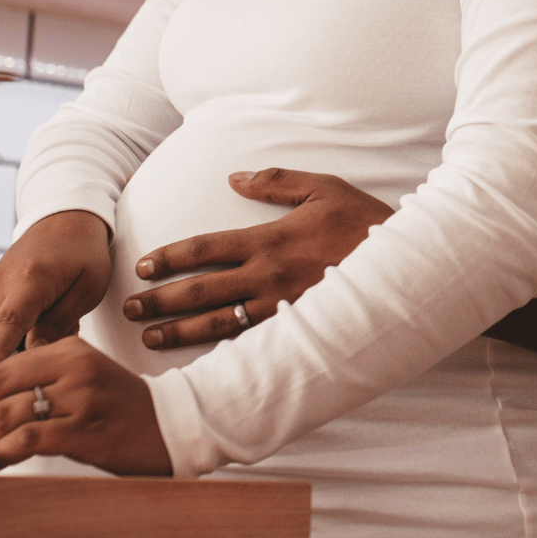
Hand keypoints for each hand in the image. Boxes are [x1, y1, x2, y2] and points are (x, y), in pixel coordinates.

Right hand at [0, 210, 111, 377]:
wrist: (63, 220)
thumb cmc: (83, 254)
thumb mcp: (88, 289)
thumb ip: (60, 324)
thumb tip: (33, 355)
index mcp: (30, 280)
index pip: (8, 323)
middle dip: (15, 359)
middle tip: (51, 351)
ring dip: (15, 346)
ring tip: (50, 326)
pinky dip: (10, 334)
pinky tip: (37, 320)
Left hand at [0, 336, 171, 475]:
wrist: (171, 425)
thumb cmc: (122, 407)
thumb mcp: (84, 378)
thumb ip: (43, 380)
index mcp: (70, 348)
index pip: (3, 367)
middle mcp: (74, 367)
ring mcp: (80, 397)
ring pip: (8, 414)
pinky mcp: (83, 429)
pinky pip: (27, 439)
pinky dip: (2, 453)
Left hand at [120, 169, 393, 350]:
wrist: (407, 266)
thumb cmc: (365, 221)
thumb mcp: (324, 187)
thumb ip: (276, 182)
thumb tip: (234, 177)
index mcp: (269, 239)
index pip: (205, 248)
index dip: (170, 257)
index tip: (143, 266)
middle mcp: (268, 276)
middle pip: (201, 290)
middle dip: (161, 300)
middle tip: (129, 309)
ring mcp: (281, 307)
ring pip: (218, 323)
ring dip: (180, 331)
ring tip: (150, 338)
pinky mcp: (296, 329)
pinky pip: (250, 343)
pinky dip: (220, 352)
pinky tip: (201, 360)